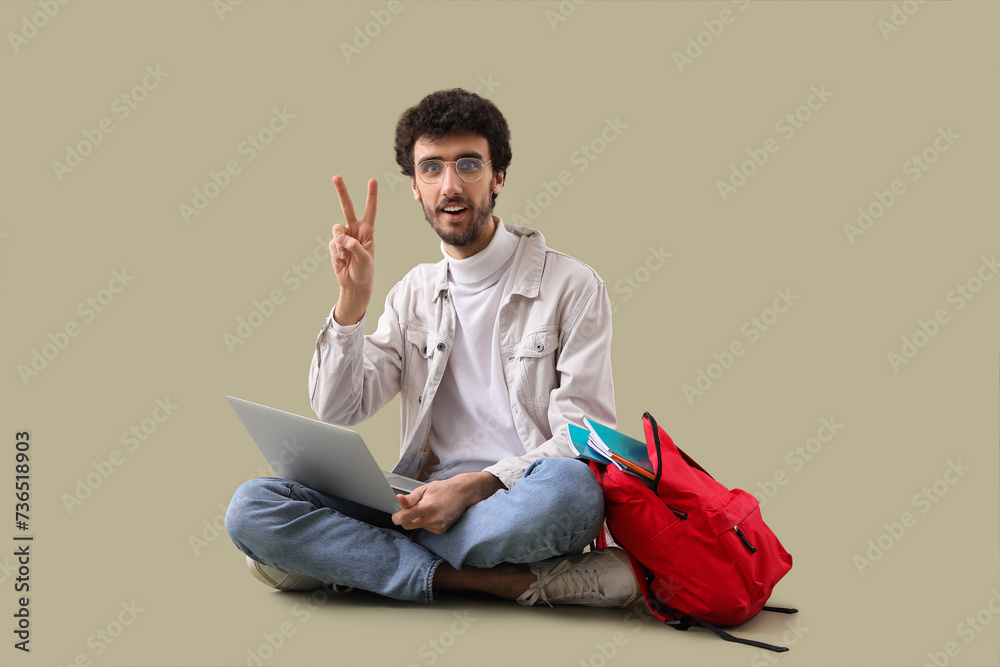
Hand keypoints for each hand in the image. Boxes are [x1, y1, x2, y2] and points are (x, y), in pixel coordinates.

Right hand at [329, 175, 376, 323]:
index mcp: (367, 231)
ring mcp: (343, 237)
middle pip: (347, 207)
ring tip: (344, 255)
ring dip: (339, 241)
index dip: (371, 195)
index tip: (373, 180)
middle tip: (336, 177)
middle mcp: (355, 230)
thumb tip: (342, 238)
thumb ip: (354, 247)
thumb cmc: (365, 271)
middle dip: (341, 192)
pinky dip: (336, 252)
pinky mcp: (334, 245)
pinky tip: (341, 261)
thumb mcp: (365, 259)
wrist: (354, 284)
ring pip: (337, 228)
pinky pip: (332, 243)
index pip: (370, 210)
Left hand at [391, 472, 504, 533]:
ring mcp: (438, 526)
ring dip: (418, 519)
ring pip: (417, 527)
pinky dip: (426, 522)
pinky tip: (434, 514)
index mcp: (427, 506)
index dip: (396, 517)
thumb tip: (398, 500)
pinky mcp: (442, 531)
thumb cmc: (443, 489)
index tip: (395, 514)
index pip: (404, 518)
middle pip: (408, 526)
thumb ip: (410, 498)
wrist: (463, 494)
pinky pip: (426, 529)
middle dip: (405, 519)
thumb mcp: (425, 489)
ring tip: (428, 508)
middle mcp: (433, 519)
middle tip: (410, 509)